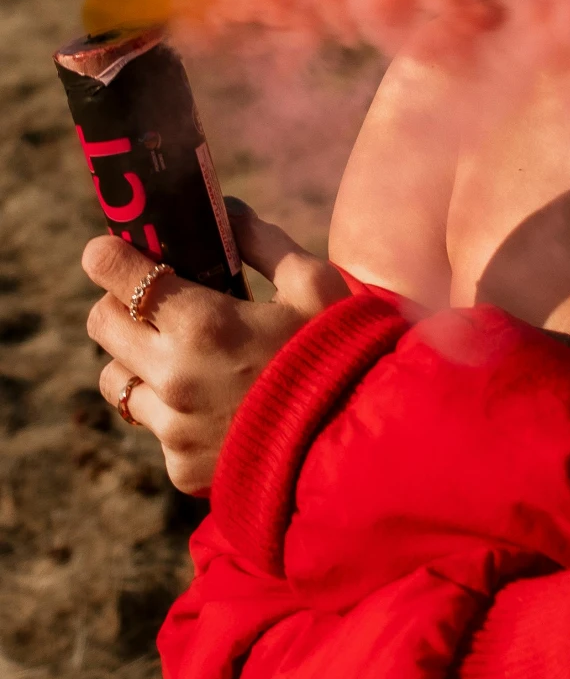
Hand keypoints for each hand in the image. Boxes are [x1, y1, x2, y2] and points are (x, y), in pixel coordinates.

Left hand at [84, 203, 347, 494]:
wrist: (359, 443)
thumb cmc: (340, 354)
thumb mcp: (315, 284)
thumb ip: (263, 242)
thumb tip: (225, 211)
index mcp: (202, 322)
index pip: (113, 272)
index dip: (108, 255)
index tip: (113, 251)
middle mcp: (174, 375)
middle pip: (101, 324)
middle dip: (119, 304)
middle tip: (154, 304)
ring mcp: (174, 427)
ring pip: (115, 381)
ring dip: (136, 363)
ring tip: (181, 361)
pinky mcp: (181, 467)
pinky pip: (154, 430)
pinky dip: (173, 415)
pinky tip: (216, 409)